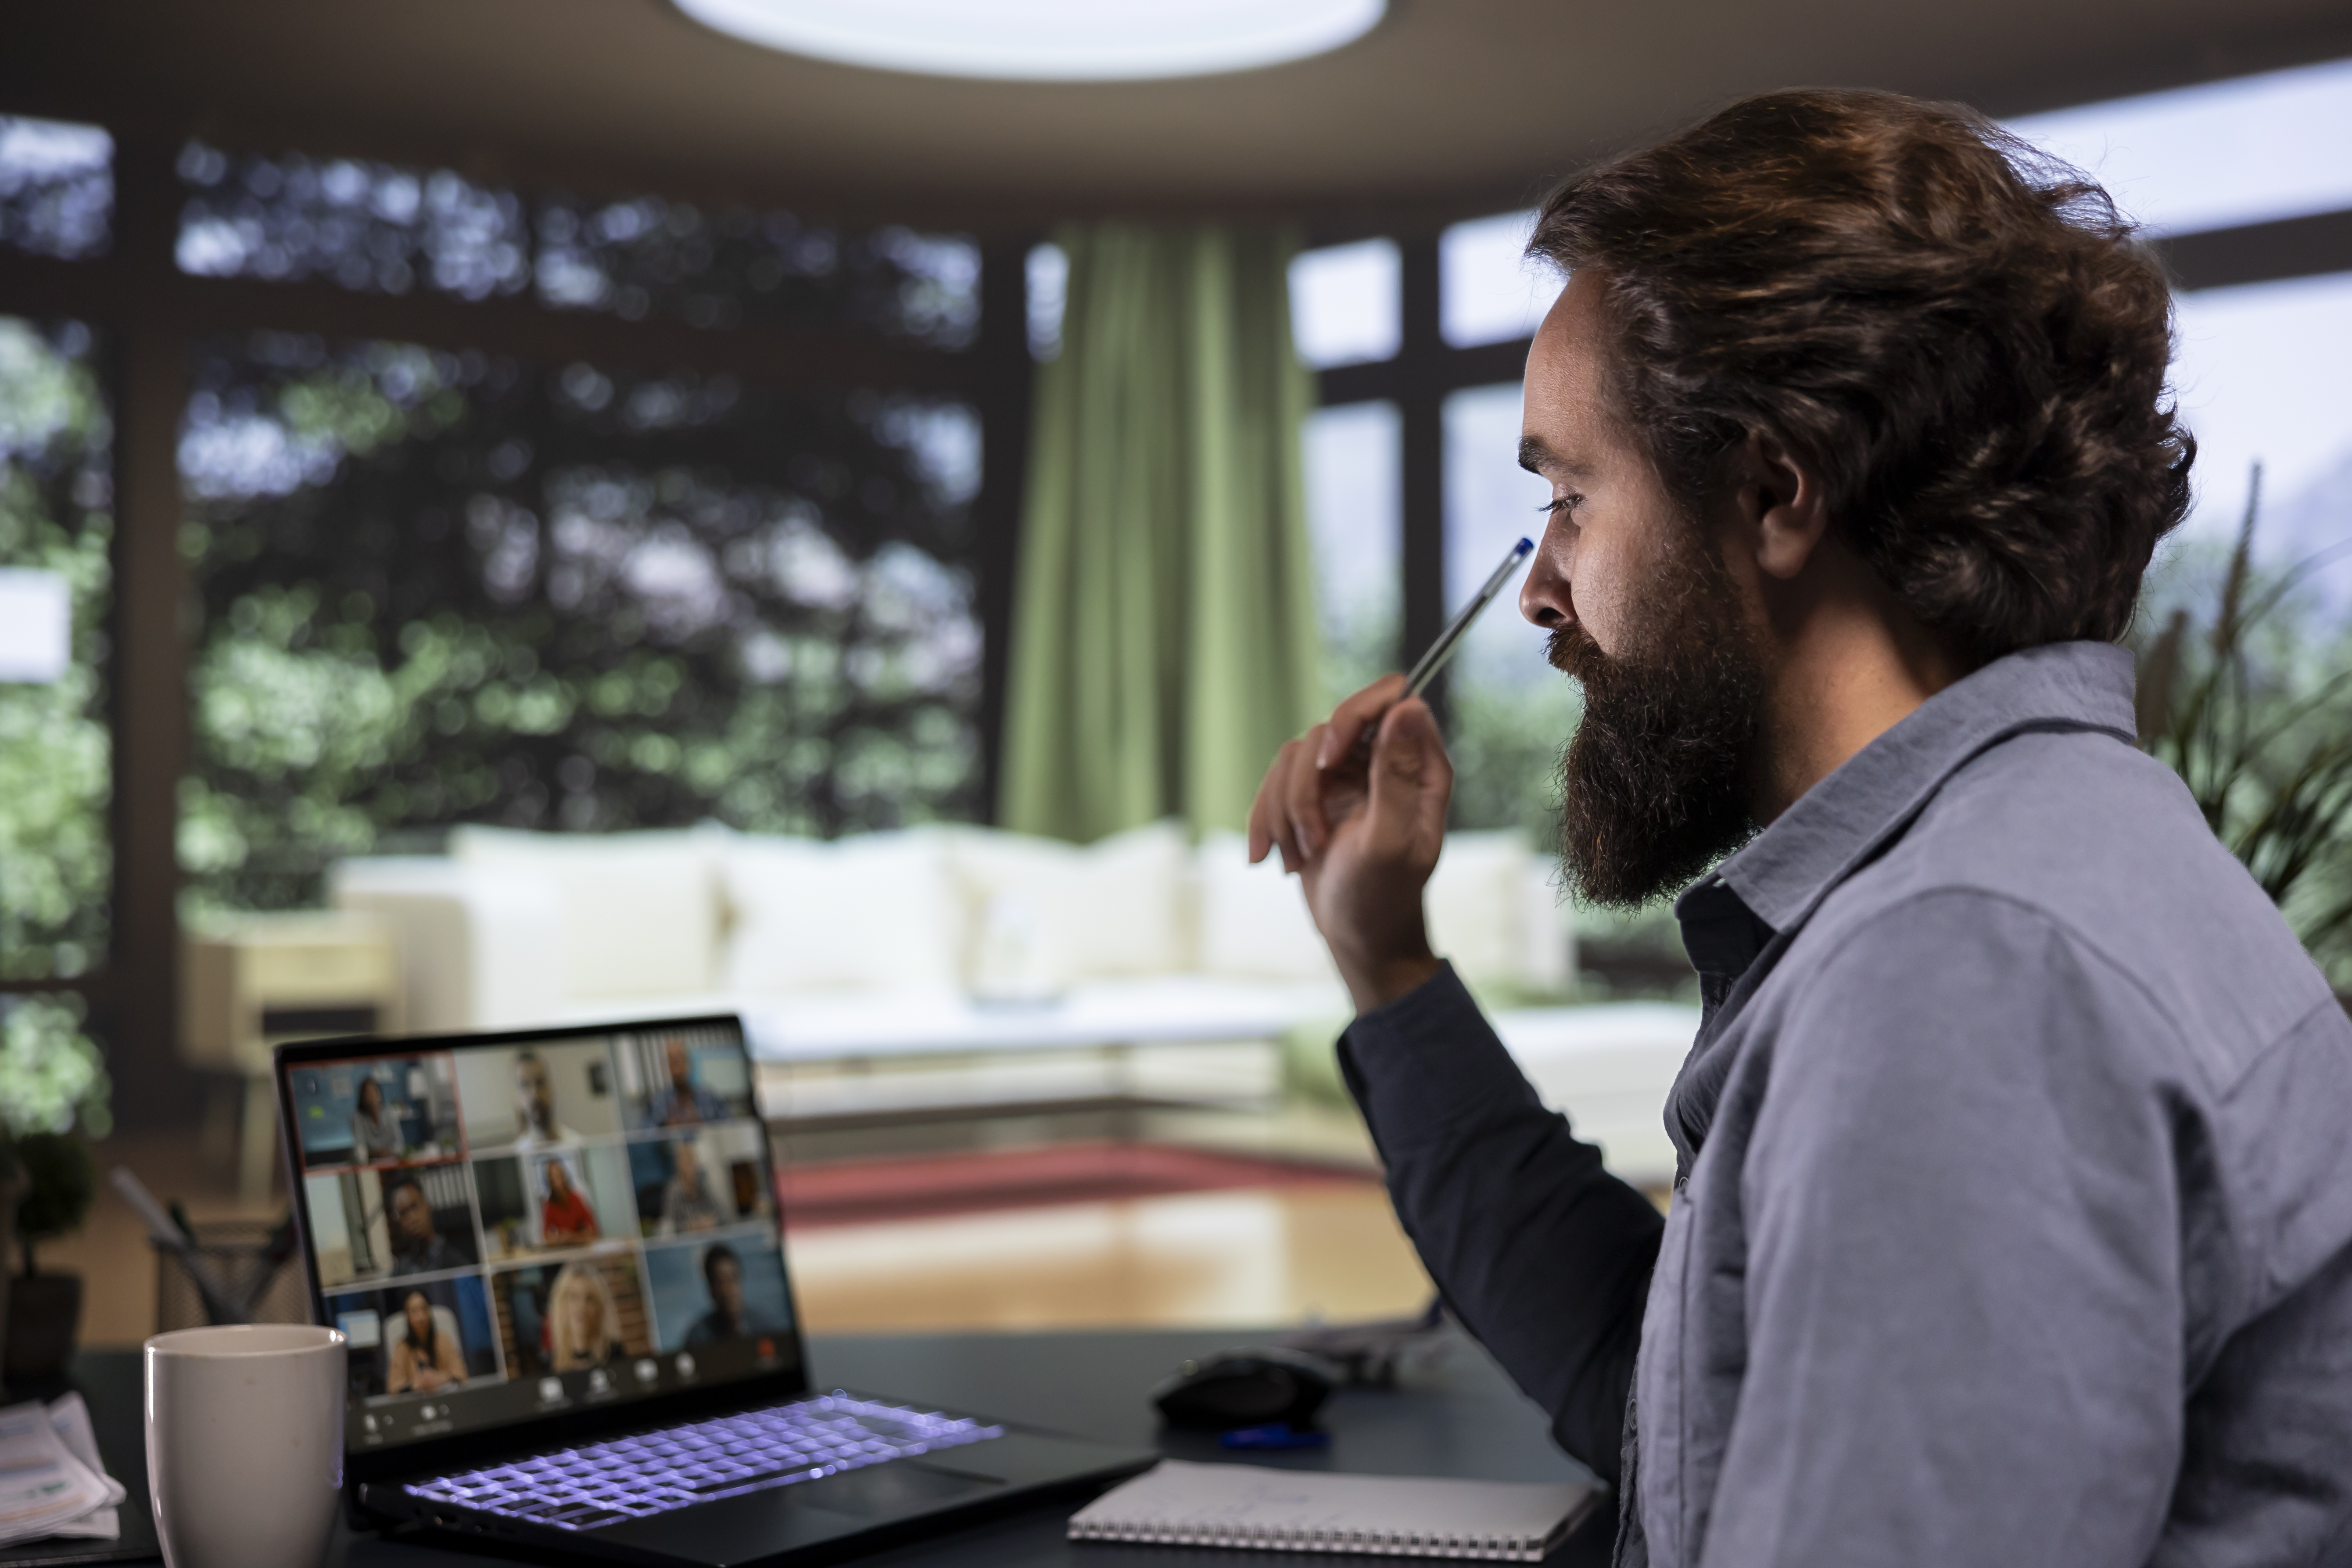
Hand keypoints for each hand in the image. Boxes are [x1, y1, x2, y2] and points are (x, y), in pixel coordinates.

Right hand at [1246, 674, 1450, 1013]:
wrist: (1358, 938)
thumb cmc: (1382, 896)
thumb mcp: (1391, 841)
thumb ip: (1398, 776)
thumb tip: (1408, 708)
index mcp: (1420, 767)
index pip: (1390, 698)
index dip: (1351, 717)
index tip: (1328, 762)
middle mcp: (1385, 762)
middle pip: (1331, 727)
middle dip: (1307, 786)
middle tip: (1314, 835)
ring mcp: (1348, 777)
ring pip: (1295, 756)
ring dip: (1286, 812)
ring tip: (1301, 857)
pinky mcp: (1315, 796)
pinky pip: (1274, 781)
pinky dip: (1266, 820)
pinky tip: (1270, 858)